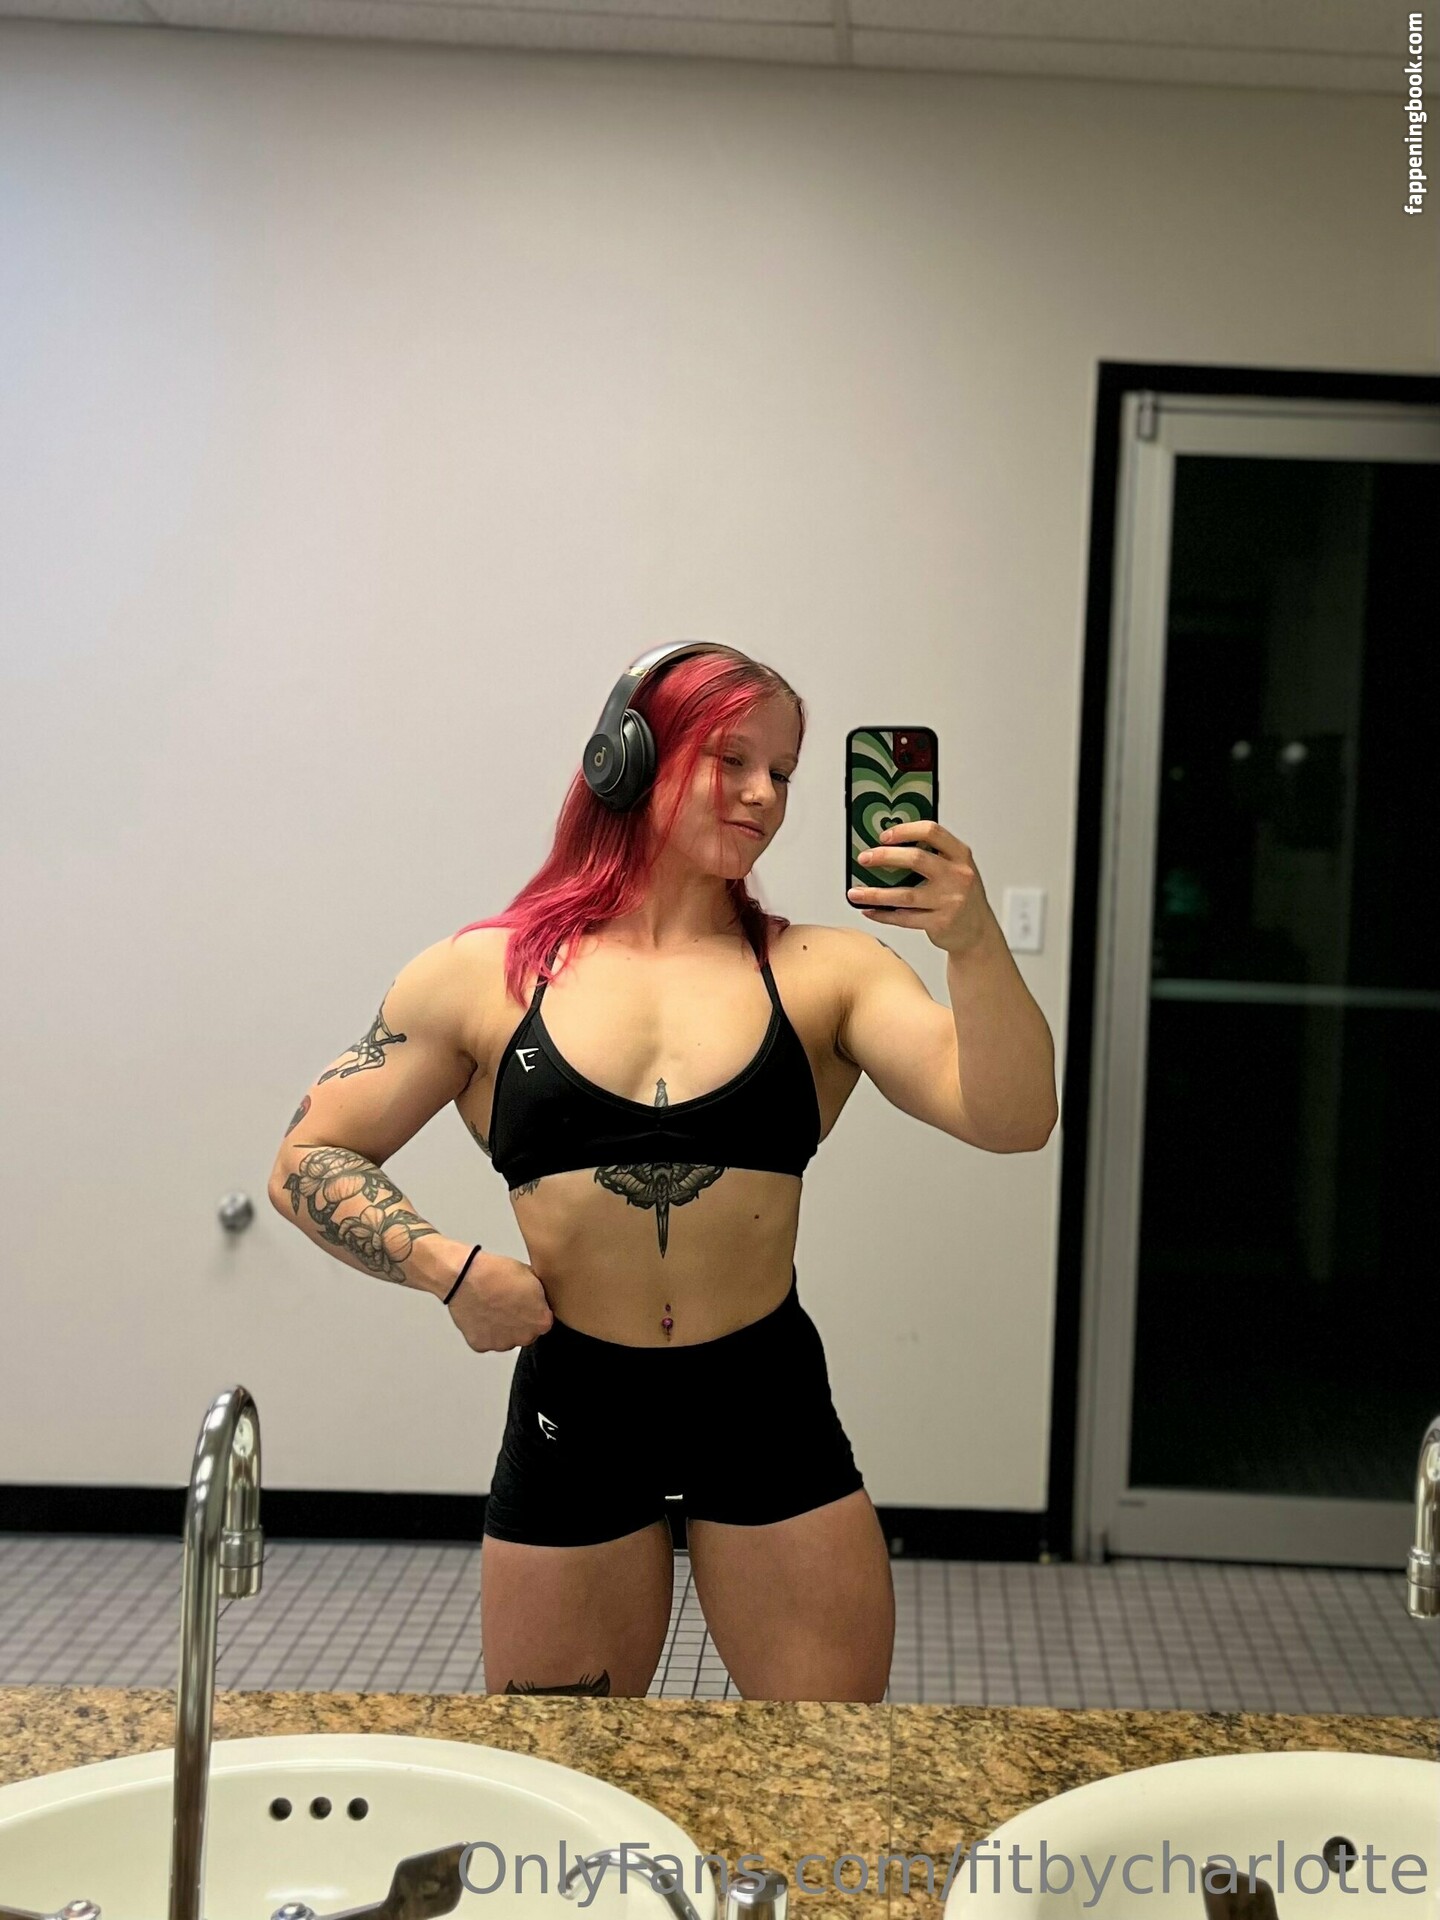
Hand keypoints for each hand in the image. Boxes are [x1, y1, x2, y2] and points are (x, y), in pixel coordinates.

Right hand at [446, 1249, 553, 1352]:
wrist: (466, 1277)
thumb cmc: (496, 1273)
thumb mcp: (532, 1276)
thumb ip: (540, 1295)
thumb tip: (539, 1298)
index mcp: (541, 1321)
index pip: (543, 1321)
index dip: (533, 1310)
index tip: (525, 1302)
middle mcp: (524, 1337)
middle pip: (526, 1333)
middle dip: (519, 1321)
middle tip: (507, 1303)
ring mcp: (502, 1344)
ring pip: (506, 1338)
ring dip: (502, 1327)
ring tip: (492, 1306)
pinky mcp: (482, 1345)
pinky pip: (486, 1339)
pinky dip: (483, 1330)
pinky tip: (481, 1313)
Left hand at [847, 819, 995, 955]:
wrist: (979, 932)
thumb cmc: (961, 896)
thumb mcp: (956, 869)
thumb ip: (933, 855)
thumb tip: (888, 846)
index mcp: (960, 856)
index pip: (932, 832)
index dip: (905, 830)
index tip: (884, 835)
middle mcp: (957, 876)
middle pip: (916, 859)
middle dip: (885, 857)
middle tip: (864, 858)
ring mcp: (950, 901)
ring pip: (905, 895)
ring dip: (875, 894)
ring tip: (855, 892)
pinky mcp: (940, 923)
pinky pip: (904, 919)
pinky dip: (883, 915)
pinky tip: (869, 910)